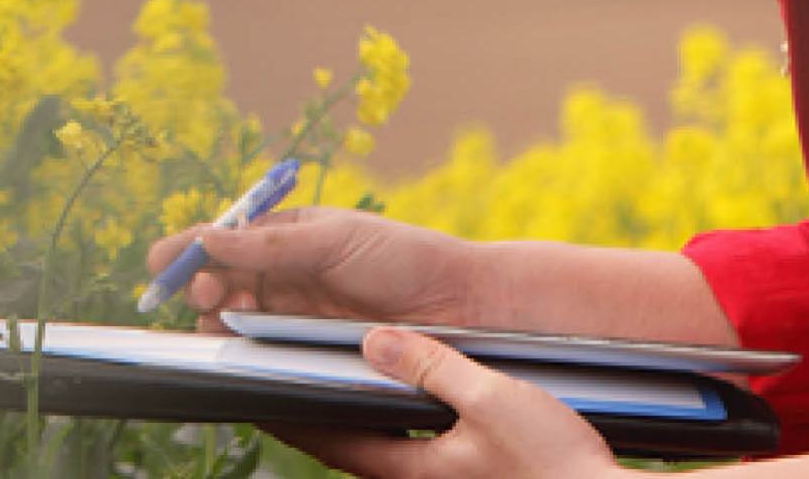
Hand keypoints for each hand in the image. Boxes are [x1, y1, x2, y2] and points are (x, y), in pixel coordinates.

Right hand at [145, 206, 478, 331]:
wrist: (458, 304)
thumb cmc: (402, 257)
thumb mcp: (334, 239)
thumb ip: (268, 243)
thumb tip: (207, 237)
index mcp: (285, 237)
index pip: (222, 240)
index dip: (188, 250)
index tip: (163, 262)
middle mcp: (283, 277)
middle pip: (217, 284)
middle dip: (200, 286)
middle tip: (207, 293)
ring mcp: (293, 317)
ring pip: (233, 323)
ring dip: (220, 319)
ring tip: (234, 315)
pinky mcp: (306, 353)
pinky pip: (262, 353)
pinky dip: (243, 351)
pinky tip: (244, 345)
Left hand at [277, 327, 622, 477]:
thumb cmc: (552, 461)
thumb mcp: (490, 398)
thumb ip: (429, 367)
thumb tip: (374, 341)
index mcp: (407, 468)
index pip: (326, 437)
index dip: (287, 410)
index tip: (256, 387)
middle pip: (345, 445)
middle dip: (312, 414)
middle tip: (285, 379)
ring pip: (376, 448)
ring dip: (351, 418)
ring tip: (334, 382)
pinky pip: (409, 450)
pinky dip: (389, 424)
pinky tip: (403, 402)